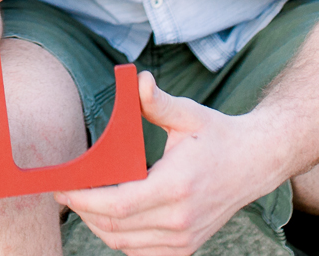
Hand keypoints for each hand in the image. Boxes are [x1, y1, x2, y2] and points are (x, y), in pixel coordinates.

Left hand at [55, 73, 281, 255]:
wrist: (254, 163)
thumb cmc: (218, 136)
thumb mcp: (189, 114)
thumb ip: (158, 102)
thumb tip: (138, 80)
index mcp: (176, 186)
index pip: (118, 205)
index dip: (84, 199)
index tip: (64, 188)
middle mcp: (180, 218)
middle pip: (115, 228)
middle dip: (84, 211)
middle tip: (67, 194)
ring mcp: (184, 238)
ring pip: (124, 244)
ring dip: (99, 226)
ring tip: (85, 204)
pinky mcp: (186, 247)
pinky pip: (141, 252)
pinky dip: (120, 239)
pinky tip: (112, 218)